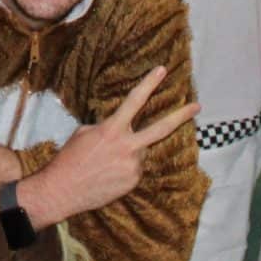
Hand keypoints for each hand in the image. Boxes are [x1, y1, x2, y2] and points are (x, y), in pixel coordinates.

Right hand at [38, 66, 198, 214]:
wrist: (63, 190)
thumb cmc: (70, 158)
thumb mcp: (84, 133)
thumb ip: (106, 128)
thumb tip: (120, 130)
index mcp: (112, 129)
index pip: (135, 101)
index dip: (149, 83)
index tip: (162, 70)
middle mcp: (127, 147)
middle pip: (161, 128)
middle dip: (181, 115)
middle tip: (197, 106)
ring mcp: (133, 166)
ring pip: (141, 151)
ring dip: (130, 151)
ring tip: (107, 161)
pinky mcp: (133, 182)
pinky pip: (135, 168)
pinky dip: (125, 167)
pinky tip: (108, 173)